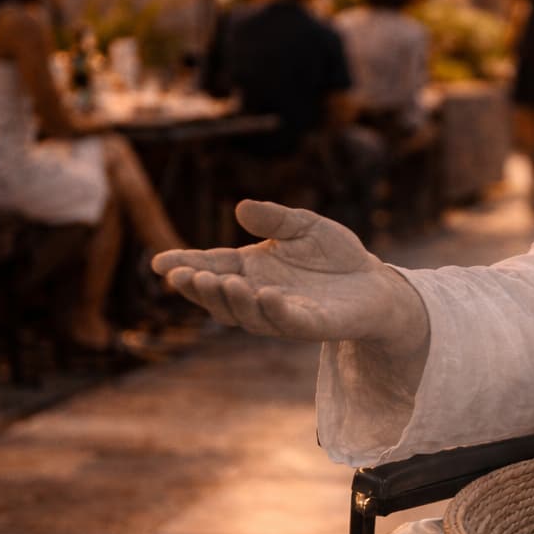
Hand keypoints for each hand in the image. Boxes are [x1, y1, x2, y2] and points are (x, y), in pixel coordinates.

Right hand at [151, 200, 427, 356]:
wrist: (375, 283)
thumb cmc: (335, 255)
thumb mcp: (303, 225)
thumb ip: (274, 218)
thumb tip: (241, 207)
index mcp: (250, 267)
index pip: (211, 265)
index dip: (184, 265)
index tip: (159, 262)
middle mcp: (258, 293)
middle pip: (220, 295)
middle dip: (200, 288)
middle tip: (184, 276)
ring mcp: (281, 313)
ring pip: (245, 314)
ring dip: (230, 300)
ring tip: (221, 282)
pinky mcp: (309, 325)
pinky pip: (286, 321)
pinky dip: (273, 310)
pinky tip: (266, 295)